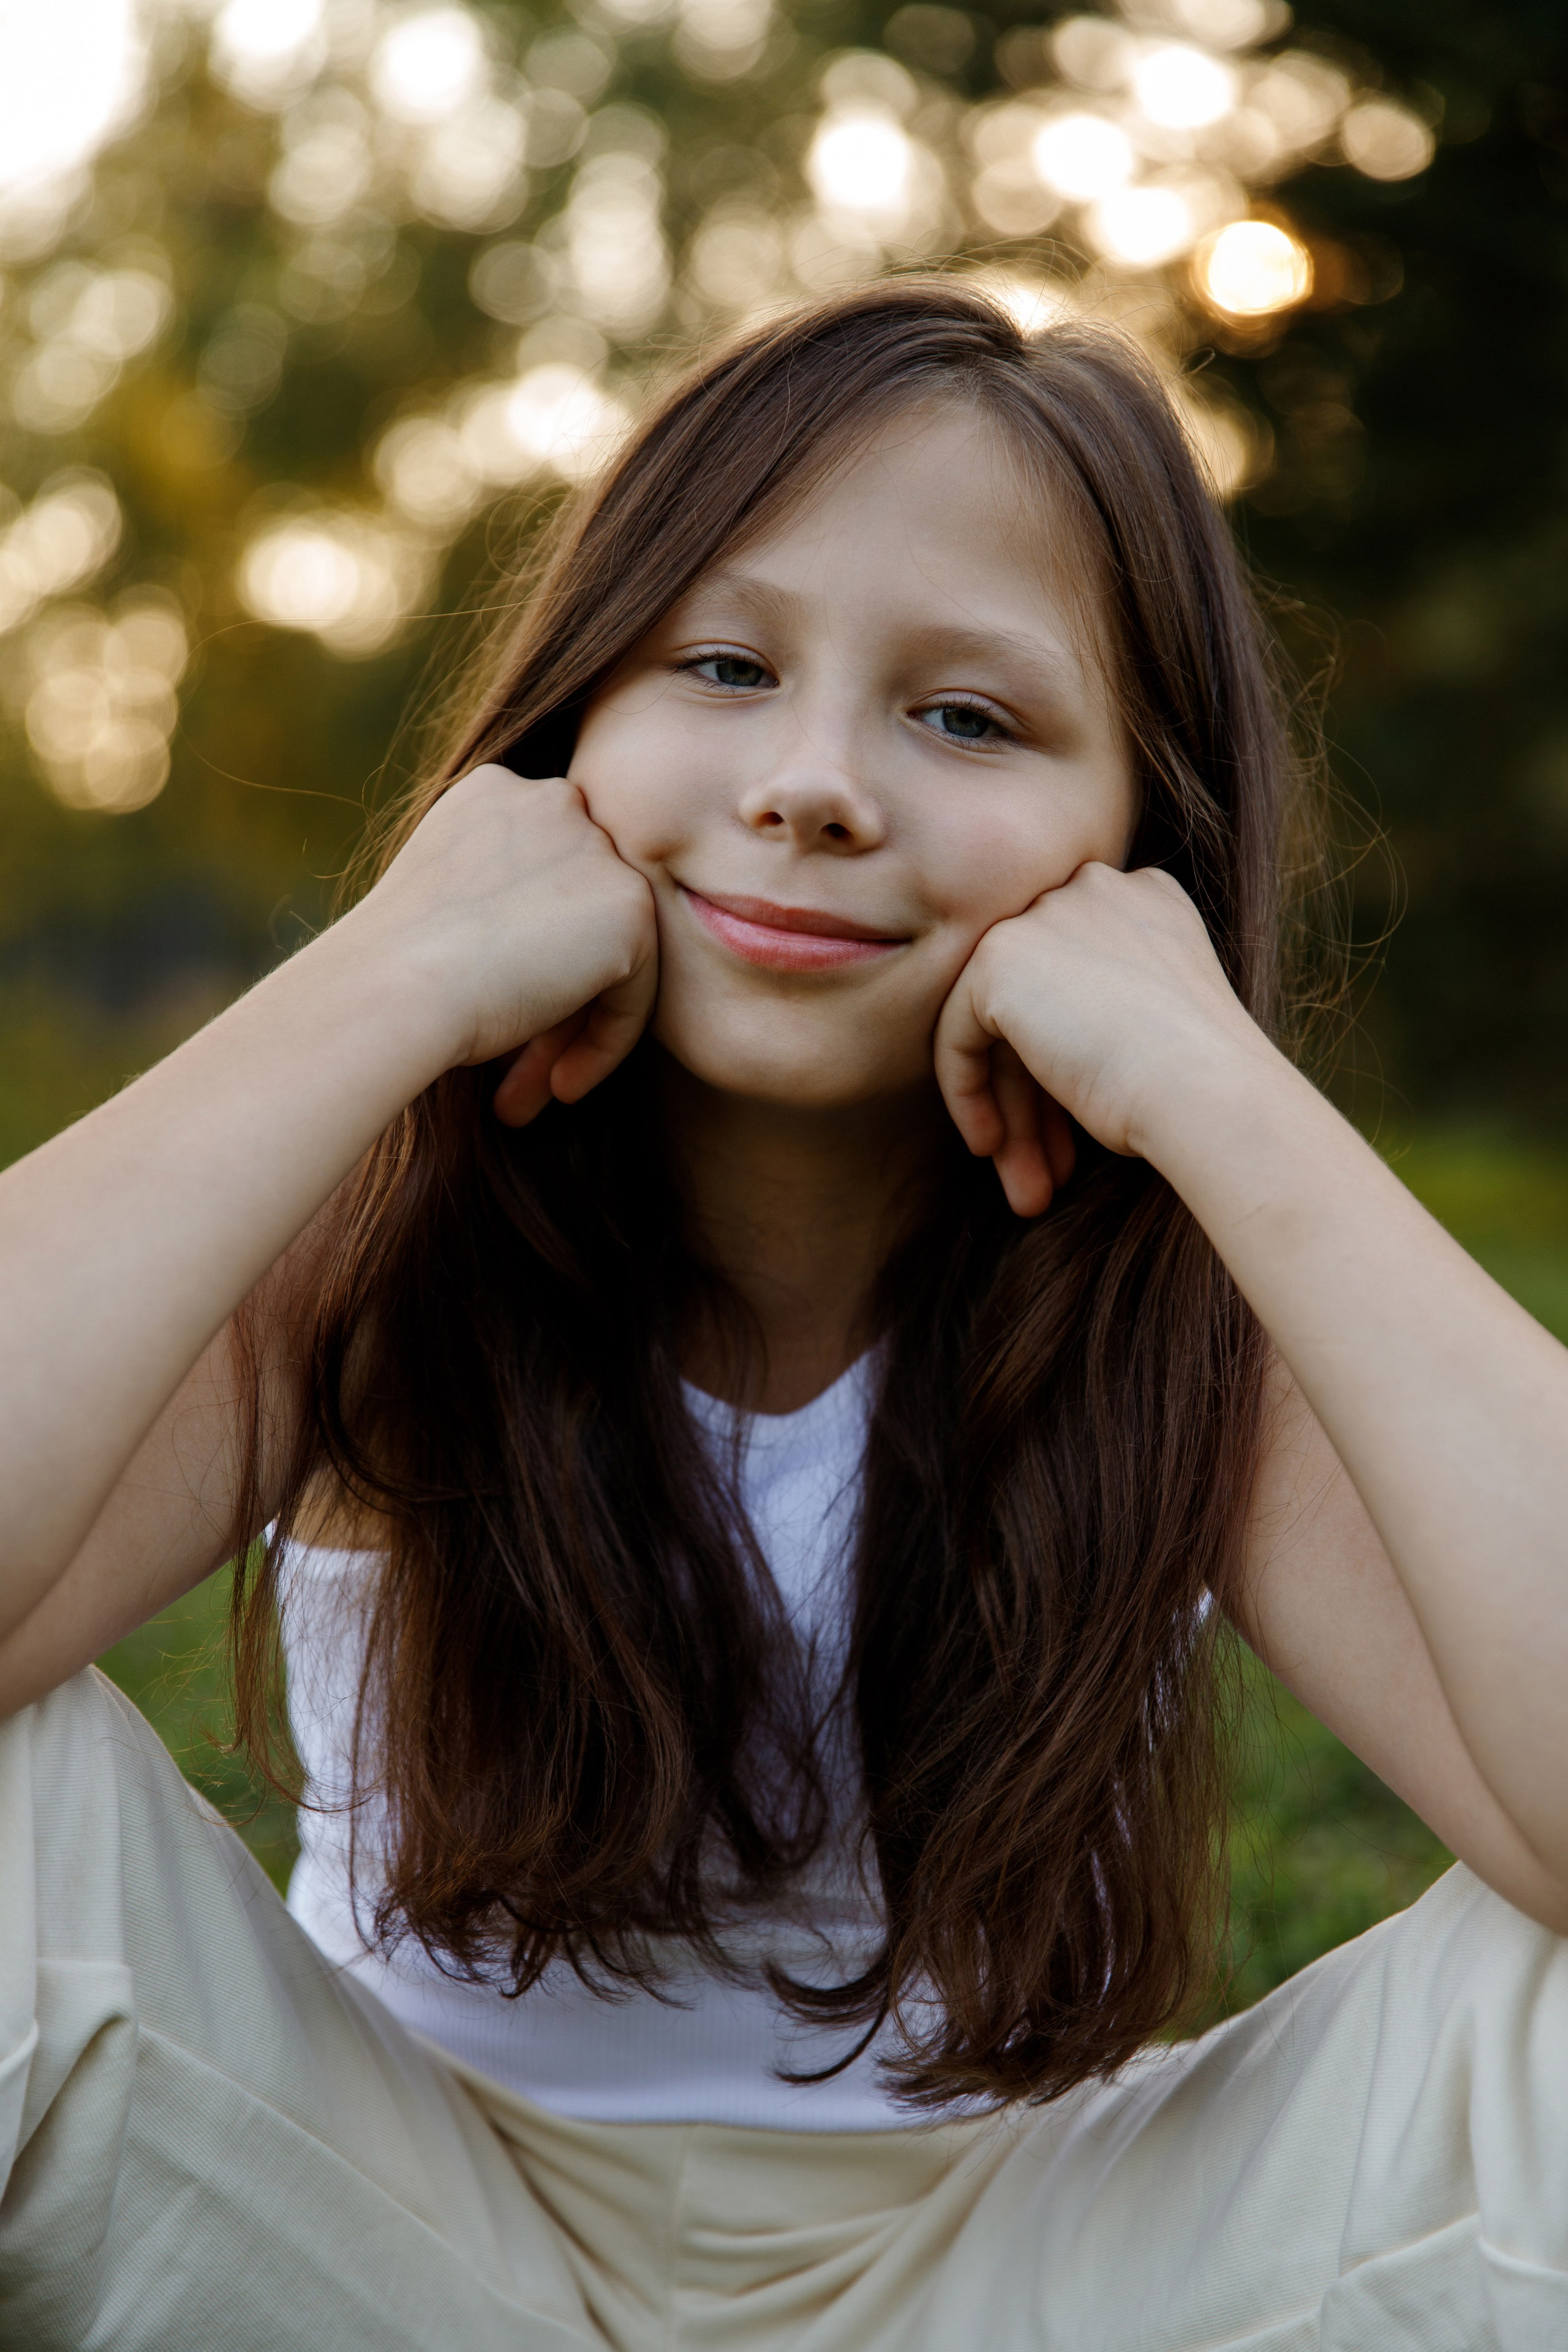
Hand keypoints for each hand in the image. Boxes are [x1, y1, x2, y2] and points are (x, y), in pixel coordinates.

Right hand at [342, 766, 657, 1124]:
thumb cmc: (393, 969)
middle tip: (518, 1071)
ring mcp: (597, 849)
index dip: (523, 955)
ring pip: (609, 957)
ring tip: (535, 1093)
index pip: (542, 880)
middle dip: (552, 1002)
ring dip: (572, 1031)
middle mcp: (552, 802)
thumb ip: (503, 905)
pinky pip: (636, 993)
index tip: (493, 1013)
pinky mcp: (630, 905)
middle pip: (578, 918)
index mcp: (497, 794)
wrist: (393, 987)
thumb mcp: (443, 912)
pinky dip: (604, 1044)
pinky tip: (558, 1088)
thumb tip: (543, 958)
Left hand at [933, 863, 1266, 1215]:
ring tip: (1027, 1191)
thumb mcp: (1158, 1028)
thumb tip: (1039, 1053)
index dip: (1068, 1061)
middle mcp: (1093, 891)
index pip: (1078, 981)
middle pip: (1038, 1002)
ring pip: (1000, 1024)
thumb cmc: (1203, 1085)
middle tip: (1047, 1170)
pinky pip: (959, 1032)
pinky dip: (968, 1093)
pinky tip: (992, 1149)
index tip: (1073, 1131)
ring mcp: (1044, 916)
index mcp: (1143, 900)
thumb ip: (1100, 1011)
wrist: (1209, 1091)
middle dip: (1038, 1099)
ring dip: (1013, 1114)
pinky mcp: (999, 956)